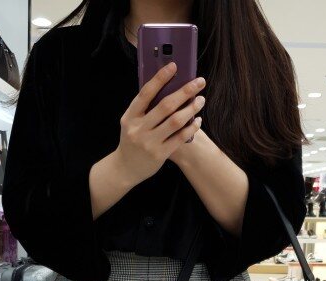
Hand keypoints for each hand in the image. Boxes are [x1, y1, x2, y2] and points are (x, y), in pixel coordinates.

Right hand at [114, 62, 205, 186]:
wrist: (125, 168)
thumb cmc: (132, 141)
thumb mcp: (130, 123)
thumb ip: (144, 108)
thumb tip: (167, 87)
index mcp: (130, 117)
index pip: (145, 93)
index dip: (160, 78)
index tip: (174, 66)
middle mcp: (138, 129)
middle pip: (165, 106)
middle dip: (184, 91)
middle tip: (199, 82)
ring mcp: (149, 142)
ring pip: (175, 121)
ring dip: (191, 109)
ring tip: (201, 100)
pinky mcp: (160, 154)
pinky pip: (179, 138)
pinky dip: (190, 127)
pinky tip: (198, 120)